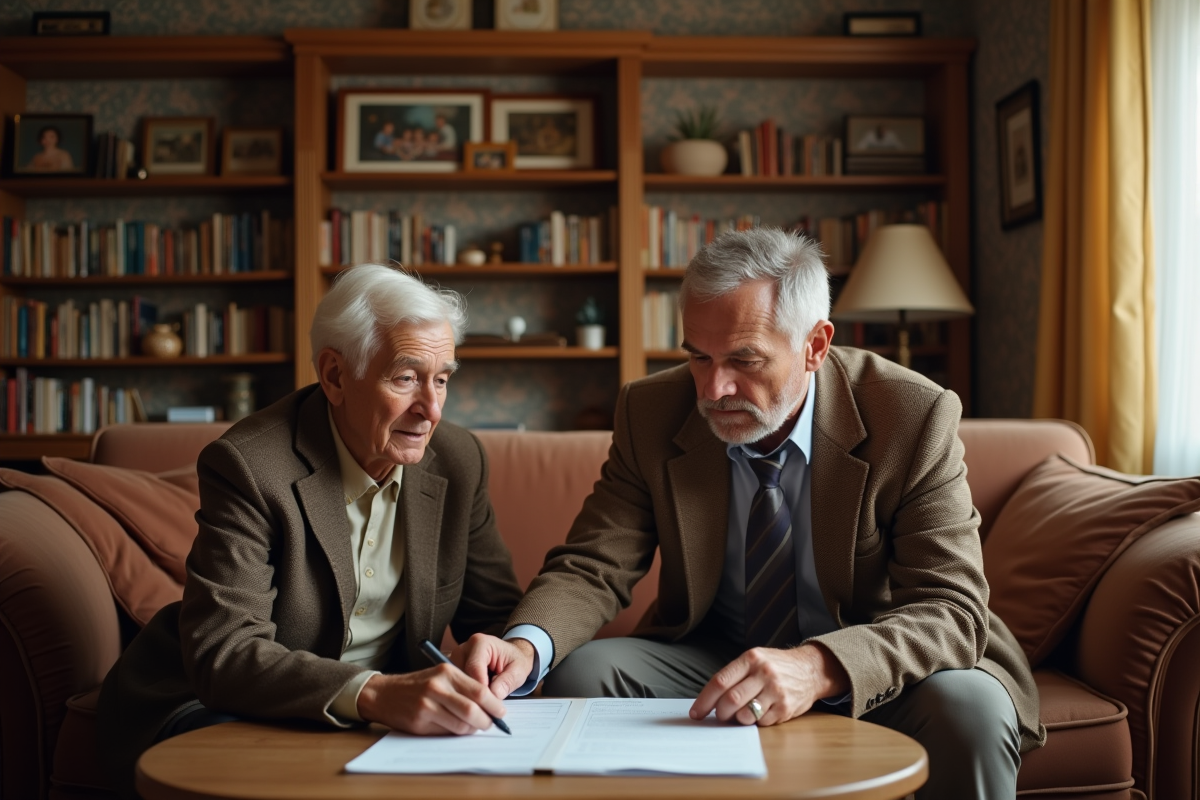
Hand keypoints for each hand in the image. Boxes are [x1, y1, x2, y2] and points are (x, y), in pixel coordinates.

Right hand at [356, 665, 506, 735]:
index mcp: (447, 671)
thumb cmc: (417, 685)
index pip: (479, 691)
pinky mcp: (420, 720)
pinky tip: (457, 729)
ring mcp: (427, 704)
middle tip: (491, 724)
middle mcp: (438, 686)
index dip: (494, 705)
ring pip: (462, 724)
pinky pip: (447, 731)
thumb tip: (488, 706)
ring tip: (474, 727)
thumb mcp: (439, 676)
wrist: (384, 694)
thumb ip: (462, 687)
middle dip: (487, 720)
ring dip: (473, 729)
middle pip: (473, 709)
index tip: (501, 713)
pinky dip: (457, 733)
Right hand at [456, 633, 535, 698]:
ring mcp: (454, 659)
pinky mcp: (451, 670)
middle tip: (487, 710)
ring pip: (455, 684)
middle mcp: (463, 649)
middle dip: (473, 695)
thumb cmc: (514, 661)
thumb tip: (494, 695)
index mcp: (480, 643)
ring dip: (467, 697)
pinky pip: (454, 686)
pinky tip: (475, 703)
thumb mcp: (518, 671)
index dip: (481, 690)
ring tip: (482, 706)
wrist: (510, 656)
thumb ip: (507, 681)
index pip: (474, 669)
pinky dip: (464, 696)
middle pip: (461, 677)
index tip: (490, 705)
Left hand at [689, 643, 849, 726]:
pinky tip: (759, 713)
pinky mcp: (786, 708)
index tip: (696, 712)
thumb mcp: (754, 659)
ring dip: (737, 719)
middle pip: (731, 700)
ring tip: (740, 714)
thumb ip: (734, 675)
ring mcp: (776, 691)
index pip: (720, 681)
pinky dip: (755, 722)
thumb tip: (709, 700)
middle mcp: (764, 673)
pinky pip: (761, 722)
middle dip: (720, 713)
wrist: (810, 669)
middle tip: (720, 715)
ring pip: (745, 714)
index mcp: (751, 658)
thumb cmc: (775, 666)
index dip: (704, 700)